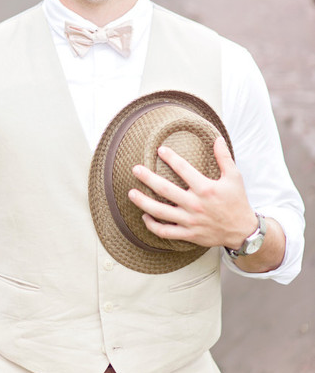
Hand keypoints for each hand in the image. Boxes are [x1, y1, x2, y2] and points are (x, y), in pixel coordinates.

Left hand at [128, 137, 257, 249]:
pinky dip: (152, 226)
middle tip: (135, 169)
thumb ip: (224, 157)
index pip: (183, 169)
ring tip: (131, 193)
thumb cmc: (237, 201)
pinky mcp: (188, 234)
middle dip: (148, 178)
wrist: (242, 231)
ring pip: (160, 212)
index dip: (170, 157)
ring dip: (143, 202)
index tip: (160, 150)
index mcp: (205, 188)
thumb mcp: (234, 177)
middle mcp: (195, 204)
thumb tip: (217, 138)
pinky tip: (144, 216)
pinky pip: (165, 231)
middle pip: (165, 190)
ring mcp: (190, 221)